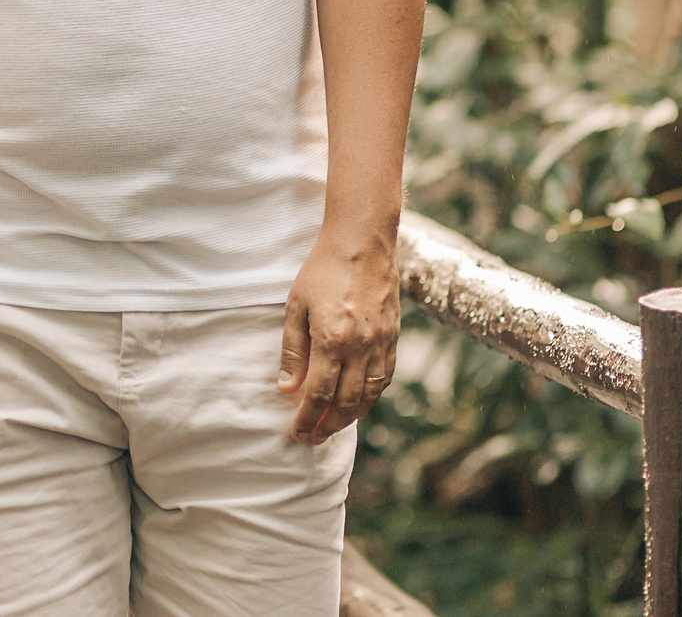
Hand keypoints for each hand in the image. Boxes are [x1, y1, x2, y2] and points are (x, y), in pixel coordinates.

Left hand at [278, 226, 400, 443]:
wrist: (362, 243)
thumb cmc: (323, 270)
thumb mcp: (296, 306)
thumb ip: (293, 350)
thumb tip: (287, 388)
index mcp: (332, 340)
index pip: (319, 395)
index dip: (307, 419)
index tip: (297, 434)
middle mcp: (361, 347)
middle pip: (346, 403)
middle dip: (328, 425)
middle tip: (313, 438)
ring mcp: (381, 343)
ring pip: (369, 395)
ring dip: (351, 417)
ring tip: (333, 426)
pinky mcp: (394, 337)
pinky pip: (385, 377)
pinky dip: (371, 396)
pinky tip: (359, 402)